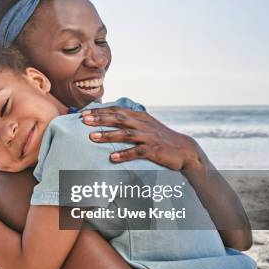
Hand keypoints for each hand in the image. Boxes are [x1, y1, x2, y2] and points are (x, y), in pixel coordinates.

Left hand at [82, 106, 203, 170]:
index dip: (100, 111)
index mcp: (139, 116)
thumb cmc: (160, 138)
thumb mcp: (145, 125)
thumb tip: (108, 119)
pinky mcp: (154, 150)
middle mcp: (143, 124)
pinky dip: (125, 154)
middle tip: (84, 120)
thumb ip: (129, 121)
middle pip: (118, 119)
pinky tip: (113, 158)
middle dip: (100, 119)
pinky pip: (137, 152)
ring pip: (126, 134)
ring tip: (92, 137)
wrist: (184, 149)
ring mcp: (149, 137)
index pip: (116, 110)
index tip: (84, 113)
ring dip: (108, 135)